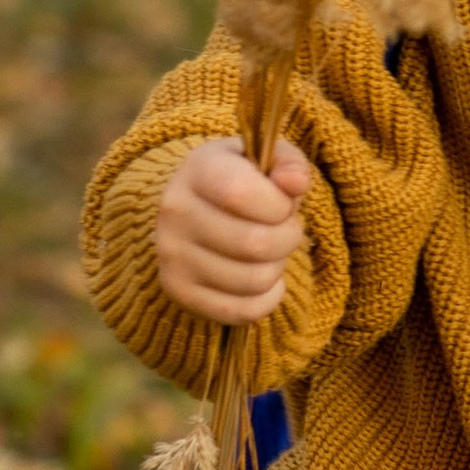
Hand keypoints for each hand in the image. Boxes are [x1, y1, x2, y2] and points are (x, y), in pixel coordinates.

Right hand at [155, 136, 313, 322]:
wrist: (193, 207)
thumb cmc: (239, 179)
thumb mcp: (264, 158)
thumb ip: (289, 164)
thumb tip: (296, 183)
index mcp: (197, 171)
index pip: (242, 195)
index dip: (280, 204)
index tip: (283, 202)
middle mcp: (176, 214)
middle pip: (256, 244)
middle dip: (288, 238)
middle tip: (285, 230)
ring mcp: (174, 257)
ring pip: (255, 280)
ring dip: (277, 267)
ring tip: (268, 251)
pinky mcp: (180, 292)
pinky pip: (243, 311)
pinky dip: (267, 298)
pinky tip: (262, 277)